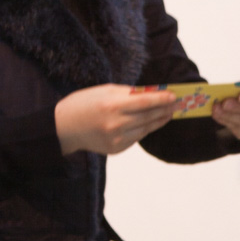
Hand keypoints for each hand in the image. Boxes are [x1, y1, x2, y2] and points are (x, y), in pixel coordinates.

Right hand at [55, 84, 177, 154]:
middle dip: (165, 110)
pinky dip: (145, 130)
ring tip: (168, 114)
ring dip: (159, 121)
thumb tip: (151, 93)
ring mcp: (116, 139)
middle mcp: (116, 124)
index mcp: (112, 106)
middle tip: (177, 105)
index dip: (162, 99)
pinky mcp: (115, 149)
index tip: (174, 96)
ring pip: (145, 129)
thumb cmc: (84, 104)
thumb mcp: (105, 91)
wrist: (62, 127)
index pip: (145, 102)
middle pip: (149, 117)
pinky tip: (151, 123)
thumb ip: (128, 93)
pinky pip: (136, 138)